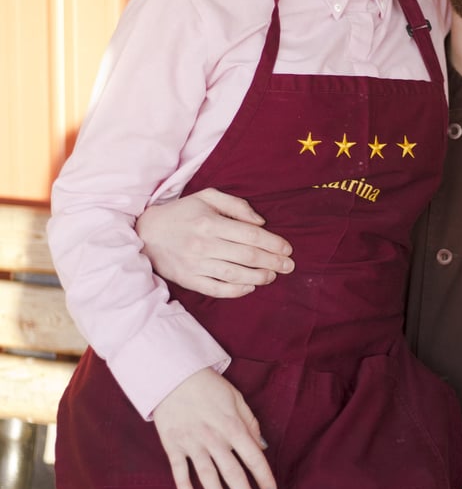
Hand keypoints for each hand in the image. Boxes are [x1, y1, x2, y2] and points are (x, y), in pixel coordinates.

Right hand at [137, 188, 293, 296]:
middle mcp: (204, 245)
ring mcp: (196, 265)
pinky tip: (251, 287)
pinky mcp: (189, 280)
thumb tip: (260, 222)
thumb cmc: (182, 213)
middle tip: (289, 265)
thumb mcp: (206, 197)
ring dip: (259, 277)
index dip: (274, 243)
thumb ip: (236, 205)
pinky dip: (237, 291)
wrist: (146, 233)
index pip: (251, 236)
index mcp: (210, 223)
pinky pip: (217, 289)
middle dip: (273, 262)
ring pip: (235, 275)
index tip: (287, 249)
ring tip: (273, 275)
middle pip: (248, 256)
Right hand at [153, 367, 276, 488]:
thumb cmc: (209, 386)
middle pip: (233, 473)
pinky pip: (178, 468)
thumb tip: (263, 446)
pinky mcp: (172, 444)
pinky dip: (182, 484)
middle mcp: (214, 438)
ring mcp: (192, 443)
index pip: (253, 457)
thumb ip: (250, 423)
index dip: (264, 477)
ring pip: (207, 476)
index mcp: (232, 426)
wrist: (174, 374)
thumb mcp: (236, 398)